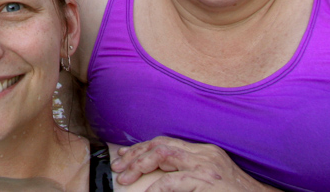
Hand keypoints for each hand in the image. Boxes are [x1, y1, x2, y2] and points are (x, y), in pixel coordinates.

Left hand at [110, 137, 275, 190]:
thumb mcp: (210, 180)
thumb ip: (188, 173)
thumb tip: (160, 179)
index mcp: (204, 151)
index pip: (166, 142)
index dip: (142, 148)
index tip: (125, 158)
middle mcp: (205, 153)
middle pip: (160, 144)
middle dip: (135, 154)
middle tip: (118, 168)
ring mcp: (207, 166)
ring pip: (163, 154)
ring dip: (139, 165)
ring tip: (125, 178)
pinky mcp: (208, 182)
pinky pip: (175, 181)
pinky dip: (157, 187)